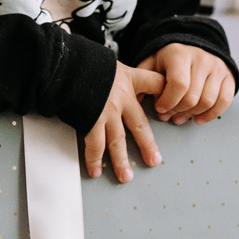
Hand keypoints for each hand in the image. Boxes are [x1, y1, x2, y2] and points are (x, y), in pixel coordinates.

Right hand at [84, 62, 165, 181]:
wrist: (67, 66)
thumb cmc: (86, 62)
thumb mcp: (110, 62)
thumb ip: (119, 75)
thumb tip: (116, 82)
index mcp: (130, 80)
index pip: (156, 84)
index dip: (166, 92)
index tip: (171, 105)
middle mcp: (122, 99)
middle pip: (140, 125)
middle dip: (148, 145)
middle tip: (154, 161)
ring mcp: (107, 112)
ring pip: (117, 142)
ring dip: (121, 161)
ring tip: (126, 176)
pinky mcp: (90, 121)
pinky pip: (95, 146)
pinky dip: (94, 160)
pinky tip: (96, 171)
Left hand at [141, 45, 235, 126]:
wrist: (193, 44)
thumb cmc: (169, 58)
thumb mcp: (152, 62)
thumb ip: (143, 79)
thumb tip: (135, 99)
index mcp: (180, 54)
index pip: (179, 84)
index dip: (168, 101)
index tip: (159, 107)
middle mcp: (202, 59)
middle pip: (193, 96)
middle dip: (177, 111)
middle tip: (167, 116)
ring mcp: (218, 67)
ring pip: (208, 101)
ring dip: (192, 115)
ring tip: (179, 117)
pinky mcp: (229, 76)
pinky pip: (224, 101)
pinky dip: (212, 114)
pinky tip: (198, 119)